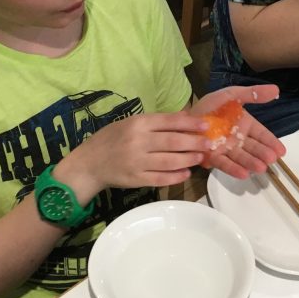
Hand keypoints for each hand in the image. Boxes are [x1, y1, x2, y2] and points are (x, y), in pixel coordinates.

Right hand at [70, 111, 210, 196]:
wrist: (89, 163)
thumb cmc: (112, 139)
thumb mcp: (131, 123)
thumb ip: (156, 122)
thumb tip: (185, 117)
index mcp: (137, 124)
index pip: (168, 122)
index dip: (189, 123)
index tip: (205, 125)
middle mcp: (138, 141)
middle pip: (172, 142)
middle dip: (194, 142)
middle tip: (209, 143)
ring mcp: (137, 162)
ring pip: (169, 161)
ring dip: (188, 160)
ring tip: (200, 158)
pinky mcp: (136, 180)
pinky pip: (160, 178)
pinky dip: (175, 177)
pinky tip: (186, 173)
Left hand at [191, 85, 285, 178]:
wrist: (185, 118)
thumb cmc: (210, 106)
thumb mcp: (231, 95)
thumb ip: (252, 94)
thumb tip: (276, 90)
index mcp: (244, 125)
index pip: (261, 135)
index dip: (271, 142)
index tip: (281, 151)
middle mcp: (238, 139)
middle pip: (253, 148)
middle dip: (263, 154)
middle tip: (272, 160)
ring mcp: (226, 150)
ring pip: (241, 157)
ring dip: (251, 163)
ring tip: (261, 168)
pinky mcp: (213, 157)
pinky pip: (225, 163)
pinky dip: (234, 169)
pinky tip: (244, 174)